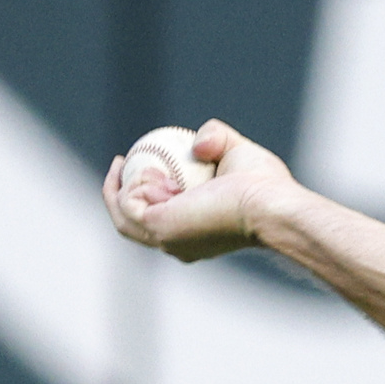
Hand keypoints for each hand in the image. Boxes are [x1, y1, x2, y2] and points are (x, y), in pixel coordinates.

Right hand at [103, 118, 287, 261]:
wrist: (268, 202)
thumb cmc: (263, 184)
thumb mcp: (234, 151)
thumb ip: (215, 139)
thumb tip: (198, 145)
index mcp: (193, 233)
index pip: (155, 218)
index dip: (140, 193)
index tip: (139, 164)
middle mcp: (177, 244)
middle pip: (130, 225)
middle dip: (116, 194)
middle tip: (120, 162)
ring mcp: (167, 241)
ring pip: (124, 219)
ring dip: (126, 189)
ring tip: (140, 166)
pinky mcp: (160, 230)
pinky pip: (128, 206)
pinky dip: (135, 186)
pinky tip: (156, 175)